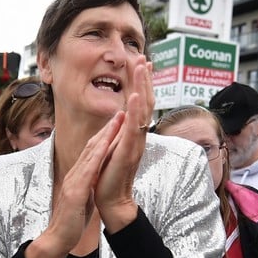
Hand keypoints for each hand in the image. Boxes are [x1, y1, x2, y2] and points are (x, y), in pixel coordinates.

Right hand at [26, 113, 122, 257]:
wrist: (58, 239)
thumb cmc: (71, 221)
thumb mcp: (83, 198)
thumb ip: (88, 185)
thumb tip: (95, 177)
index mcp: (78, 176)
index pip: (92, 152)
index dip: (105, 135)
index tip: (117, 122)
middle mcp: (74, 175)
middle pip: (91, 147)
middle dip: (106, 129)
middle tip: (119, 113)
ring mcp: (73, 183)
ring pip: (89, 154)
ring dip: (104, 137)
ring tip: (116, 122)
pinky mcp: (74, 193)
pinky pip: (87, 172)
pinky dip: (97, 157)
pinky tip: (105, 146)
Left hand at [94, 57, 152, 230]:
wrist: (112, 200)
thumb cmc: (111, 176)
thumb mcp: (114, 146)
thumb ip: (120, 130)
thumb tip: (121, 112)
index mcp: (134, 133)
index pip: (140, 102)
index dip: (141, 82)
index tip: (141, 62)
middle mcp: (139, 135)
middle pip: (145, 101)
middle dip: (144, 78)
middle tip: (144, 57)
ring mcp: (135, 143)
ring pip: (143, 110)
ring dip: (142, 86)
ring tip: (141, 66)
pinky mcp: (128, 152)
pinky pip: (134, 128)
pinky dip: (134, 111)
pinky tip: (134, 96)